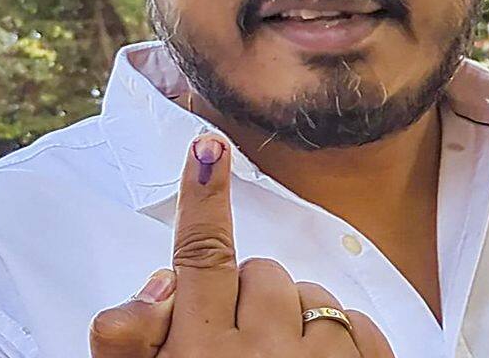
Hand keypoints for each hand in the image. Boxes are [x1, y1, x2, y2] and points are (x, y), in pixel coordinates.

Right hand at [90, 134, 394, 357]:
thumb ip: (128, 344)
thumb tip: (161, 287)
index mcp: (200, 357)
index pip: (201, 259)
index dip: (201, 198)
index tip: (207, 150)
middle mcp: (265, 353)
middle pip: (257, 273)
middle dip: (245, 298)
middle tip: (234, 348)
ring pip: (311, 294)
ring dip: (294, 321)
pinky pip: (360, 324)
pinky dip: (342, 340)